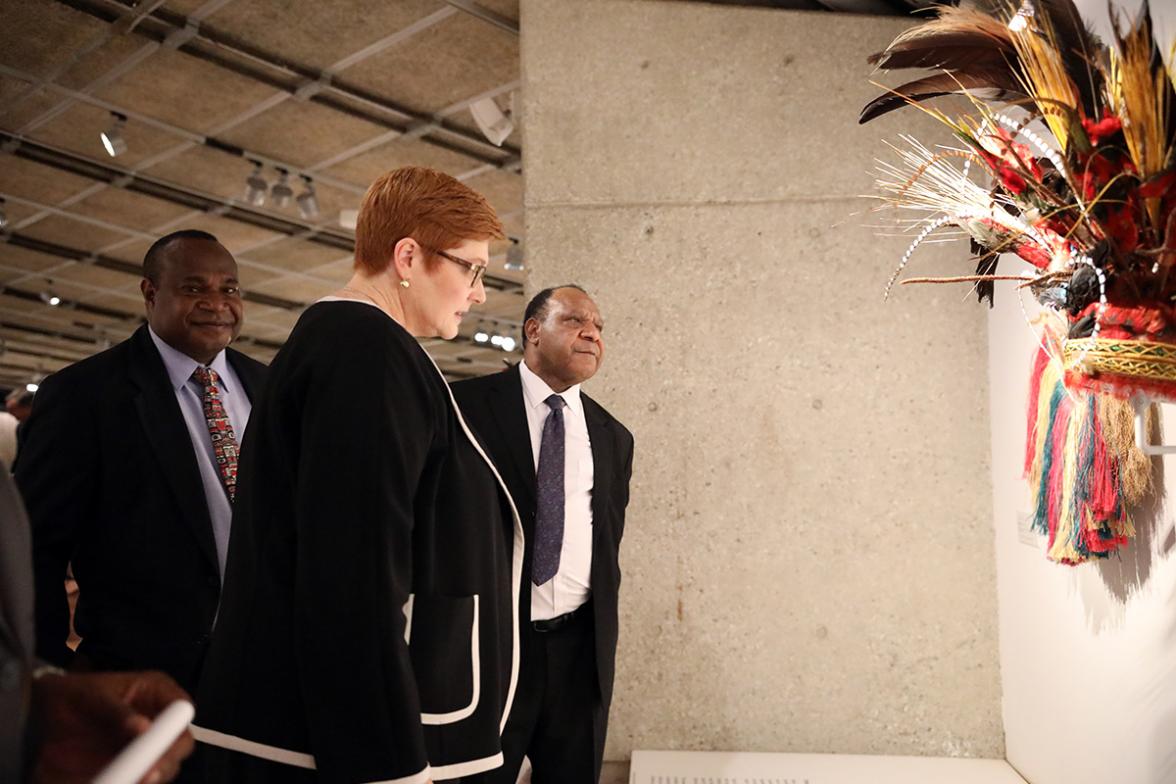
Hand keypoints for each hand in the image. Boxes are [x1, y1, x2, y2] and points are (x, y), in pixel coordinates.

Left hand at [30, 670, 195, 783]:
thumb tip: (143, 728)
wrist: (38, 721)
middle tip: (147, 775)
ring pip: (163, 768)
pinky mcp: (130, 770)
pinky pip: (140, 780)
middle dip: (166, 760)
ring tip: (126, 781)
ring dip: (149, 778)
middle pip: (180, 744)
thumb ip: (116, 711)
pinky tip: (115, 783)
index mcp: (156, 693)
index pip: (182, 709)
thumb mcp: (90, 695)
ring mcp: (144, 749)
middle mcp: (157, 721)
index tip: (158, 747)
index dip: (176, 728)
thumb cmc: (68, 697)